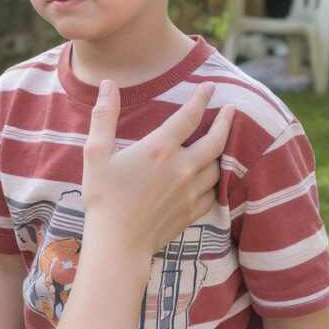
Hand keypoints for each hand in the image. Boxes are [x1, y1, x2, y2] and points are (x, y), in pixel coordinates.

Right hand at [81, 80, 233, 255]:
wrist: (118, 243)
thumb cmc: (104, 197)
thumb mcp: (96, 153)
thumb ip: (104, 116)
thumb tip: (108, 86)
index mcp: (159, 149)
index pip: (189, 116)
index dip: (201, 98)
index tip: (210, 86)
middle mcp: (182, 168)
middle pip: (216, 141)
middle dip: (226, 123)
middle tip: (232, 111)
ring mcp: (190, 192)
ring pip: (218, 167)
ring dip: (223, 152)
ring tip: (223, 143)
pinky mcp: (192, 212)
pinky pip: (214, 193)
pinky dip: (217, 181)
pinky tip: (214, 179)